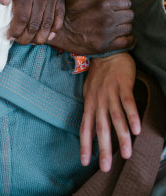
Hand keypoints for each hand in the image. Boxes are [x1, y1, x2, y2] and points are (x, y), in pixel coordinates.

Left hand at [0, 0, 64, 44]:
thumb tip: (5, 1)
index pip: (22, 18)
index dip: (16, 31)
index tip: (11, 37)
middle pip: (34, 24)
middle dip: (26, 38)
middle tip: (20, 41)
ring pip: (46, 25)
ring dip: (39, 38)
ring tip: (31, 42)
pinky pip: (59, 20)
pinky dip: (54, 31)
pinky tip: (47, 38)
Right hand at [48, 0, 134, 53]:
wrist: (59, 31)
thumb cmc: (67, 9)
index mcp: (104, 3)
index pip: (126, 2)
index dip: (120, 3)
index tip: (113, 6)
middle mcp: (108, 18)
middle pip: (129, 15)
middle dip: (123, 14)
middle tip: (114, 15)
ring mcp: (107, 34)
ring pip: (128, 28)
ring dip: (123, 26)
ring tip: (115, 25)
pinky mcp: (105, 46)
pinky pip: (127, 42)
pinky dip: (128, 39)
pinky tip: (123, 36)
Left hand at [80, 52, 140, 171]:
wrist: (106, 53)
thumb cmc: (98, 75)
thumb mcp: (89, 93)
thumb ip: (91, 111)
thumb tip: (91, 131)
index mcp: (89, 103)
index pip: (85, 127)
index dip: (84, 145)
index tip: (85, 162)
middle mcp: (98, 101)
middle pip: (101, 128)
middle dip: (103, 148)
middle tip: (106, 167)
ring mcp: (110, 93)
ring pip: (116, 118)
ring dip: (122, 137)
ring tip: (127, 154)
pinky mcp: (122, 86)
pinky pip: (127, 103)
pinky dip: (132, 116)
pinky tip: (137, 130)